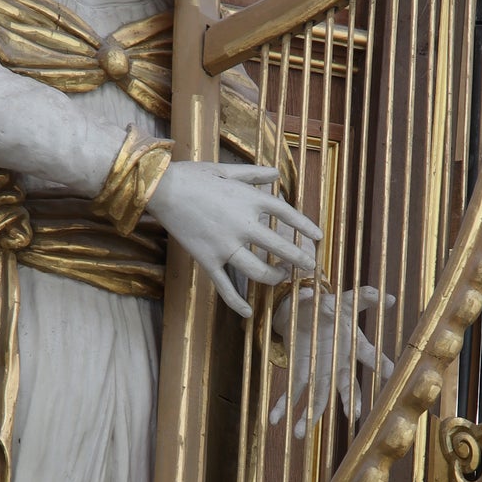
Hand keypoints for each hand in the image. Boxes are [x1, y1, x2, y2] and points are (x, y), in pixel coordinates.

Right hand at [148, 161, 320, 317]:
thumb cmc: (194, 176)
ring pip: (258, 271)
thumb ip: (254, 174)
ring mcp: (225, 245)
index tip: (318, 237)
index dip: (306, 227)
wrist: (162, 189)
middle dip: (299, 259)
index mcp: (250, 200)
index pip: (288, 215)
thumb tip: (276, 173)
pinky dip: (237, 302)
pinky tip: (248, 312)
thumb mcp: (226, 169)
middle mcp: (243, 225)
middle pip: (280, 247)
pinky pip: (225, 286)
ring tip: (282, 278)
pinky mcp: (208, 260)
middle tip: (310, 265)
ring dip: (274, 278)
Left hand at [269, 286, 393, 436]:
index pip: (369, 356)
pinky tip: (274, 419)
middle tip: (351, 416)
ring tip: (301, 433)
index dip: (381, 365)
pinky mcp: (301, 374)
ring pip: (318, 397)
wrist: (308, 313)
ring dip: (310, 415)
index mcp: (352, 347)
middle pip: (346, 385)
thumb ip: (363, 297)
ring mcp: (320, 373)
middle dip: (348, 400)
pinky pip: (292, 392)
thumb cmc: (331, 309)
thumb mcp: (345, 301)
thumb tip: (386, 296)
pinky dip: (283, 406)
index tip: (391, 375)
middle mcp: (339, 365)